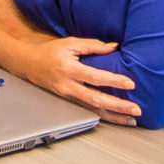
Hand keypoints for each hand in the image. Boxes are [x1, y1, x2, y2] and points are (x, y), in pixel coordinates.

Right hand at [15, 36, 141, 123]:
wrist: (27, 64)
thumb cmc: (49, 52)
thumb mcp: (70, 43)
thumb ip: (93, 45)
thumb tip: (114, 46)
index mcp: (69, 69)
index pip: (95, 77)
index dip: (113, 81)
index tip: (130, 83)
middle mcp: (68, 86)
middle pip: (96, 99)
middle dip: (117, 105)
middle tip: (136, 109)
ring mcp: (68, 96)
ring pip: (93, 110)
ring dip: (114, 116)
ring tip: (131, 120)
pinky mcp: (68, 101)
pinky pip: (88, 110)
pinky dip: (104, 116)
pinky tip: (116, 118)